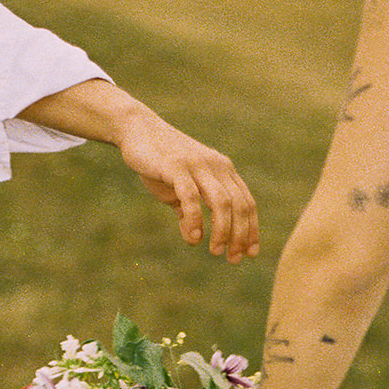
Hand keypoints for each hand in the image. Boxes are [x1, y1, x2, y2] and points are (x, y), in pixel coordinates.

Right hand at [117, 108, 259, 263]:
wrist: (136, 129)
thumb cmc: (159, 162)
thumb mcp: (179, 189)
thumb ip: (189, 211)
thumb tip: (194, 237)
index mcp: (223, 171)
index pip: (246, 203)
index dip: (251, 230)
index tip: (250, 254)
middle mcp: (216, 166)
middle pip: (239, 205)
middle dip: (240, 235)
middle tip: (233, 259)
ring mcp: (197, 165)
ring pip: (221, 202)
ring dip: (222, 230)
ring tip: (215, 251)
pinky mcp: (176, 166)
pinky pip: (192, 197)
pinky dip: (195, 219)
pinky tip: (192, 237)